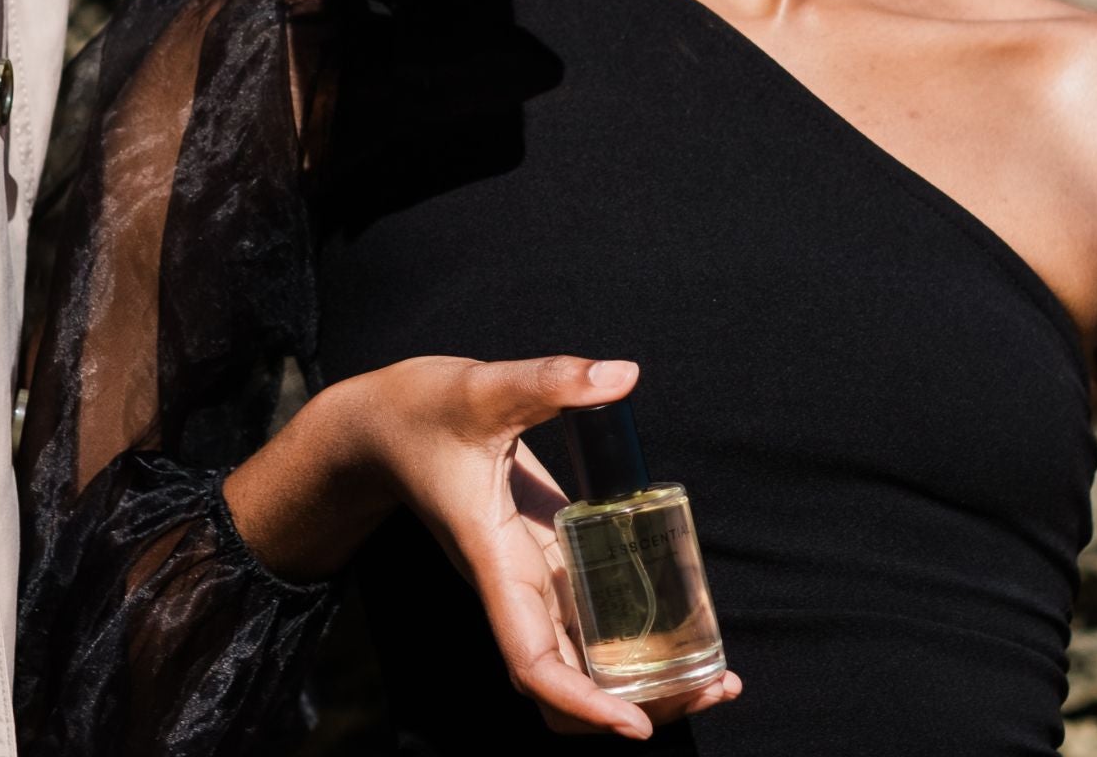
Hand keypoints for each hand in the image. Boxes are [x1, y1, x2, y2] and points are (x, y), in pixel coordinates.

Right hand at [345, 356, 738, 738]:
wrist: (380, 424)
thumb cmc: (418, 411)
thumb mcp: (484, 388)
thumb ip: (552, 381)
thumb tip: (624, 375)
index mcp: (496, 564)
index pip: (533, 663)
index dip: (582, 703)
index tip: (636, 725)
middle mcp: (516, 585)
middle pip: (570, 684)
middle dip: (638, 704)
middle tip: (716, 688)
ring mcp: (531, 575)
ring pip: (584, 659)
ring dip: (642, 680)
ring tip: (714, 673)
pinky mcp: (544, 554)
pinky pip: (587, 618)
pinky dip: (630, 637)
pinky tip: (680, 621)